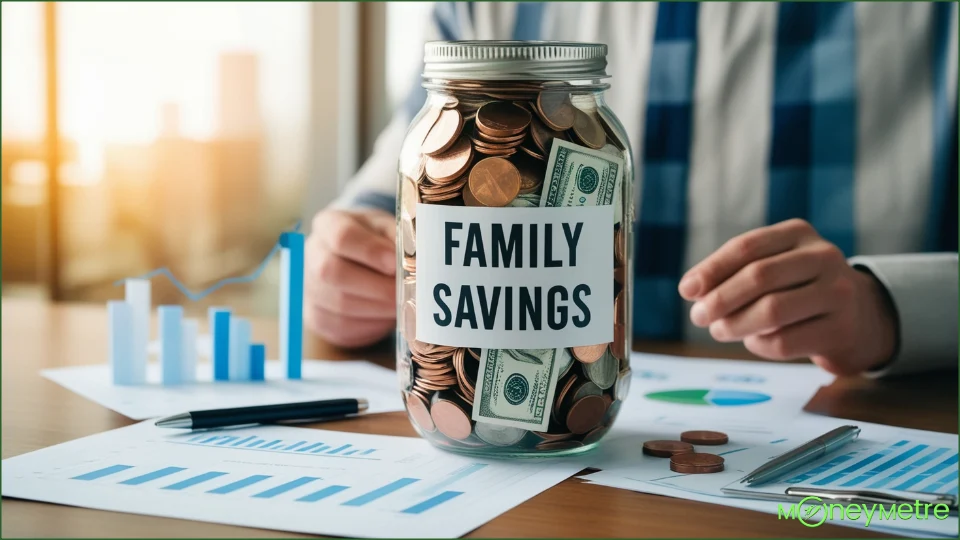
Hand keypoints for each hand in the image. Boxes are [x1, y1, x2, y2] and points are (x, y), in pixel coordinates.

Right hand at [304, 208, 395, 347]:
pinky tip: (387, 315)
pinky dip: (371, 324)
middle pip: (334, 273)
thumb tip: (414, 262)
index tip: (396, 264)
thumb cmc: (375, 241)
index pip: (343, 236)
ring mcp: (310, 289)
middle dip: (377, 287)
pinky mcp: (317, 318)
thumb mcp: (387, 228)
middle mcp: (312, 255)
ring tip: (403, 304)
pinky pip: (343, 327)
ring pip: (341, 305)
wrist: (354, 261)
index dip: (371, 252)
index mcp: (328, 225)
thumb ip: (398, 239)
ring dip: (379, 308)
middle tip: (407, 292)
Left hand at [678, 219, 897, 375]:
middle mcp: (823, 256)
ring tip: (719, 331)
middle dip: (720, 299)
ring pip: (771, 310)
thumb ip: (734, 273)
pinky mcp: (840, 329)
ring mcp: (838, 292)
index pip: (746, 247)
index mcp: (798, 233)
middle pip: (758, 277)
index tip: (687, 290)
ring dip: (735, 324)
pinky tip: (753, 341)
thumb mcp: (774, 267)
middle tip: (698, 317)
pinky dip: (758, 344)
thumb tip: (692, 290)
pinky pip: (784, 341)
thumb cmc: (799, 289)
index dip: (711, 269)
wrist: (860, 318)